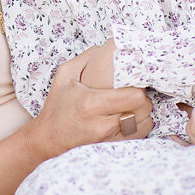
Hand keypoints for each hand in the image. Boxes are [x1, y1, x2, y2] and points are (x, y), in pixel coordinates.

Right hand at [26, 46, 153, 160]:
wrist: (49, 139)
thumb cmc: (57, 106)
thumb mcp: (64, 76)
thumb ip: (86, 58)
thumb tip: (108, 46)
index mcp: (91, 104)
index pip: (134, 96)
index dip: (138, 86)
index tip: (132, 80)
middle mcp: (102, 124)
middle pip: (143, 108)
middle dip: (143, 97)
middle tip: (134, 90)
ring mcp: (109, 139)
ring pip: (146, 122)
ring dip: (142, 111)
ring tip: (132, 104)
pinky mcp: (113, 147)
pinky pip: (140, 135)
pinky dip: (139, 124)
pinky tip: (130, 117)